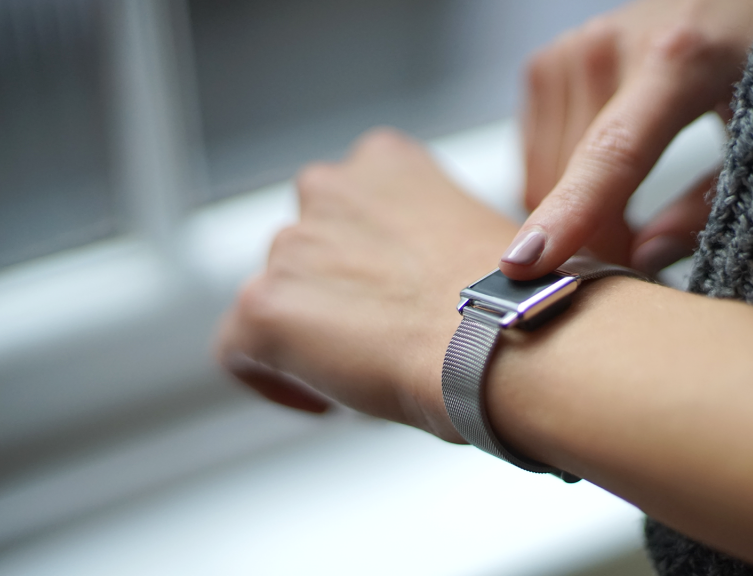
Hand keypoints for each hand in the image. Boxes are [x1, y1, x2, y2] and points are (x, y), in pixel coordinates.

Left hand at [216, 129, 518, 441]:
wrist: (505, 338)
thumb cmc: (514, 300)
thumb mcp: (478, 235)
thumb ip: (430, 243)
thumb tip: (426, 290)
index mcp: (385, 162)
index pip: (348, 204)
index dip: (363, 259)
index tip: (386, 297)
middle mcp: (329, 189)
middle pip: (308, 249)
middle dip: (335, 294)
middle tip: (378, 338)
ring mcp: (291, 246)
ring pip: (277, 296)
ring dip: (310, 332)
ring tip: (362, 373)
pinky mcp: (263, 305)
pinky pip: (237, 348)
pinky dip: (270, 376)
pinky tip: (319, 399)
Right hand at [503, 0, 752, 278]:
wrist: (736, 1)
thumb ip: (705, 208)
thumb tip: (643, 259)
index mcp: (678, 60)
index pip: (611, 152)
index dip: (569, 214)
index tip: (526, 263)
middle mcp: (610, 47)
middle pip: (570, 177)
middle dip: (594, 237)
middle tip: (635, 257)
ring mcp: (572, 50)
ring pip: (543, 172)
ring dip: (574, 211)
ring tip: (624, 215)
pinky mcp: (548, 61)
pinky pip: (534, 151)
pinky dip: (560, 181)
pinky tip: (600, 179)